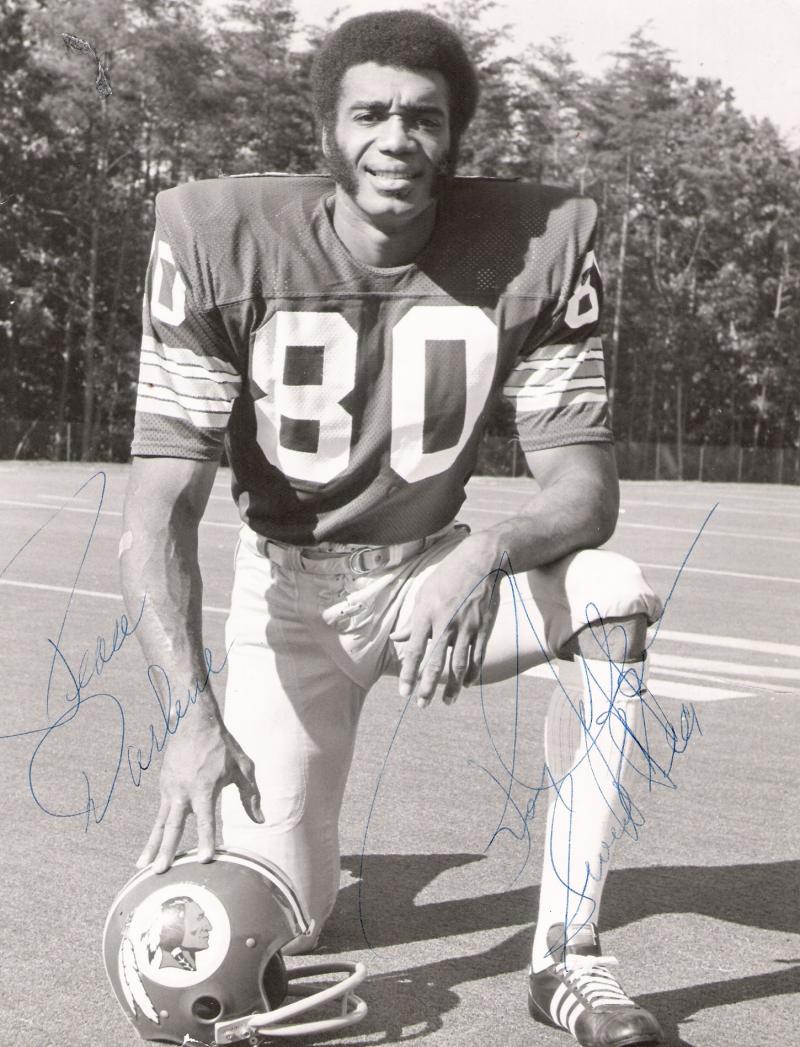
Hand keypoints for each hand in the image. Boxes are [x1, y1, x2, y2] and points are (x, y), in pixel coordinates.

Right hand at [136, 721, 262, 872]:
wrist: (194, 721)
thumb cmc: (222, 745)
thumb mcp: (243, 767)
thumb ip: (250, 795)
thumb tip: (260, 821)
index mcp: (204, 787)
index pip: (205, 819)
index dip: (206, 839)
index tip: (205, 859)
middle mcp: (183, 791)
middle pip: (173, 826)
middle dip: (166, 850)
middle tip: (160, 871)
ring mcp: (170, 789)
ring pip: (160, 823)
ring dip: (151, 846)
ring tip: (142, 867)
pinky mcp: (164, 787)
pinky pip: (159, 814)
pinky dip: (153, 832)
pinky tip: (149, 849)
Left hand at [395, 538, 502, 706]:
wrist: (481, 562)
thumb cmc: (448, 577)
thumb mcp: (423, 594)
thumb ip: (411, 621)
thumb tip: (397, 640)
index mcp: (427, 614)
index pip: (416, 650)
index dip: (409, 674)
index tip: (404, 693)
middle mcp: (446, 623)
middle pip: (436, 663)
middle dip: (428, 687)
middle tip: (422, 705)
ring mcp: (467, 627)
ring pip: (460, 665)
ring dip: (453, 687)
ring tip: (446, 702)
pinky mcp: (483, 629)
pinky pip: (478, 657)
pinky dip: (473, 673)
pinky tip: (468, 684)